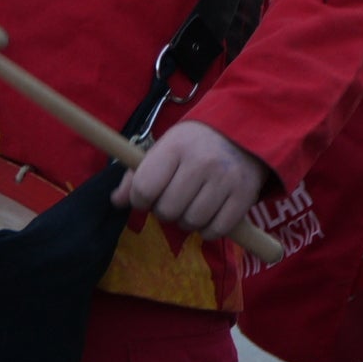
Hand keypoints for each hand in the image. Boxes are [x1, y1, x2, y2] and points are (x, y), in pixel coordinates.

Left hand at [114, 120, 272, 239]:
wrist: (245, 131)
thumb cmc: (196, 143)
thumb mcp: (165, 148)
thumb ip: (137, 174)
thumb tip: (117, 202)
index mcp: (176, 146)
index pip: (144, 189)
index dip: (141, 199)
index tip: (149, 195)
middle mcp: (202, 162)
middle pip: (167, 210)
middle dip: (166, 210)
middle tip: (175, 198)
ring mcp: (226, 179)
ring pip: (191, 222)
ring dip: (187, 221)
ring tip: (193, 205)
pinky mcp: (245, 195)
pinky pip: (216, 230)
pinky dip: (209, 230)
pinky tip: (210, 214)